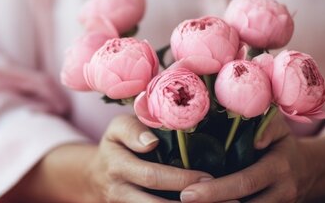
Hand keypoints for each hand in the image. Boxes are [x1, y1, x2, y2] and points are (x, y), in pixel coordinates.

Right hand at [86, 114, 214, 201]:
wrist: (95, 176)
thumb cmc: (116, 145)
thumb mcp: (117, 128)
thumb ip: (132, 129)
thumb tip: (152, 142)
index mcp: (117, 166)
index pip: (151, 176)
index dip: (181, 179)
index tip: (209, 177)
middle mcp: (120, 192)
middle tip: (228, 200)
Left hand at [180, 114, 315, 202]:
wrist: (312, 170)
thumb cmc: (283, 142)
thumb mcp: (278, 126)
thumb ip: (266, 125)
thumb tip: (254, 138)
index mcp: (278, 168)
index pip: (245, 182)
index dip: (216, 190)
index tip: (187, 193)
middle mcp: (280, 192)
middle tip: (182, 200)